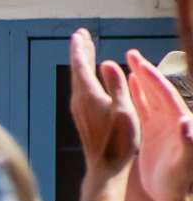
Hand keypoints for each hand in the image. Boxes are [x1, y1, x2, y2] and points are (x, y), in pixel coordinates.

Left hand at [69, 27, 138, 200]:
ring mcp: (79, 109)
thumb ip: (116, 84)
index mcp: (88, 95)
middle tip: (81, 35)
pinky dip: (84, 77)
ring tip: (86, 49)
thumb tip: (106, 63)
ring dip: (82, 63)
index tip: (80, 33)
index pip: (81, 65)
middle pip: (77, 70)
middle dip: (80, 51)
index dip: (81, 48)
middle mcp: (79, 100)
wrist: (106, 167)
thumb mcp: (124, 109)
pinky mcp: (82, 116)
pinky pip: (81, 89)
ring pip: (78, 79)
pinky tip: (89, 77)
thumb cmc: (119, 140)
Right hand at [127, 48, 192, 200]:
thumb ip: (190, 143)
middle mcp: (172, 121)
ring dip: (139, 83)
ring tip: (127, 66)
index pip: (164, 94)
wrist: (177, 199)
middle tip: (130, 55)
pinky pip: (144, 112)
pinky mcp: (154, 136)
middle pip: (157, 91)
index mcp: (178, 123)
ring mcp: (162, 127)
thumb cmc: (181, 183)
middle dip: (144, 73)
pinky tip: (128, 91)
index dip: (152, 78)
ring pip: (149, 99)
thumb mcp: (186, 164)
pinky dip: (136, 99)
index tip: (138, 63)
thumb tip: (187, 122)